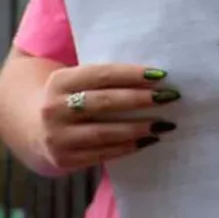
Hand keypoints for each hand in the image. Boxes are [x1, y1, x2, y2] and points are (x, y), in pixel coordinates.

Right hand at [37, 63, 179, 170]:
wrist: (32, 125)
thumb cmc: (72, 96)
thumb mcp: (78, 80)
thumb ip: (106, 78)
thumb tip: (155, 77)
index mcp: (59, 81)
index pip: (102, 74)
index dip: (132, 74)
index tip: (162, 74)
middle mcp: (53, 109)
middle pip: (105, 102)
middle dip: (141, 99)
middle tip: (170, 97)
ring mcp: (56, 137)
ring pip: (104, 132)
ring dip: (138, 128)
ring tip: (164, 124)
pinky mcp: (63, 159)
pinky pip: (101, 153)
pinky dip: (127, 147)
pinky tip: (147, 140)